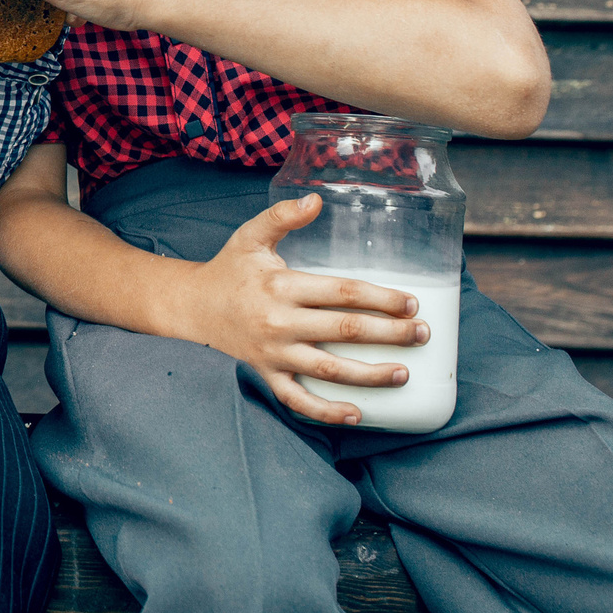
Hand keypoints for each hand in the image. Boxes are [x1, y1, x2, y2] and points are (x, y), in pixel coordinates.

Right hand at [167, 195, 430, 425]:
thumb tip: (316, 198)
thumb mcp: (250, 236)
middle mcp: (278, 323)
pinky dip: (327, 411)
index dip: (380, 298)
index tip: (411, 303)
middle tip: (421, 334)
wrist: (191, 306)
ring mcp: (273, 354)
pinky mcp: (266, 375)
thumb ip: (282, 216)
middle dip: (390, 334)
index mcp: (280, 286)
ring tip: (404, 372)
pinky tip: (358, 413)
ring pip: (330, 370)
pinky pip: (298, 400)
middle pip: (345, 331)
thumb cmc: (228, 270)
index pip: (341, 293)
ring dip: (372, 375)